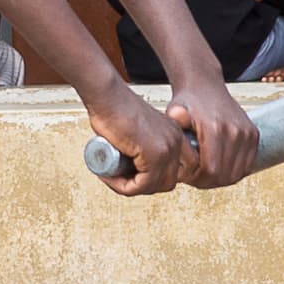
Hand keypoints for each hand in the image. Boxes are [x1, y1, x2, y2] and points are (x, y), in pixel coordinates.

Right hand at [84, 78, 193, 196]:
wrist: (107, 95)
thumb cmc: (114, 109)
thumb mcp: (138, 132)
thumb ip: (143, 147)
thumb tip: (136, 169)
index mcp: (176, 136)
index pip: (176, 171)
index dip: (154, 178)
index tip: (131, 175)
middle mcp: (177, 142)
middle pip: (168, 181)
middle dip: (144, 186)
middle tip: (121, 178)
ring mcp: (168, 148)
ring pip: (156, 186)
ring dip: (132, 188)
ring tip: (112, 176)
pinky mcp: (155, 154)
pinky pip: (142, 184)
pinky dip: (125, 187)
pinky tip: (109, 176)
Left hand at [167, 70, 260, 189]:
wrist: (205, 85)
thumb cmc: (187, 102)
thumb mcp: (174, 113)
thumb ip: (173, 131)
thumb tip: (176, 151)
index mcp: (215, 128)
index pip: (212, 170)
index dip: (198, 180)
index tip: (187, 176)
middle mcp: (235, 131)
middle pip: (226, 175)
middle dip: (208, 182)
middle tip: (194, 178)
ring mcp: (247, 133)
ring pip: (237, 173)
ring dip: (221, 179)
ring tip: (206, 173)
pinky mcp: (254, 135)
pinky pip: (247, 165)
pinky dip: (234, 172)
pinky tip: (219, 168)